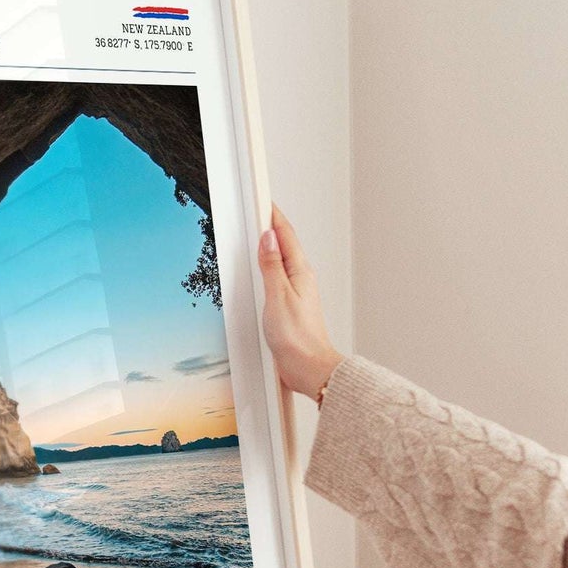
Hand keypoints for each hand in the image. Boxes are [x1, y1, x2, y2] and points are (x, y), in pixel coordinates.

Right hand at [259, 204, 343, 397]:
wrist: (309, 368)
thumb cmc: (298, 338)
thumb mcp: (278, 296)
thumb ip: (271, 266)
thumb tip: (267, 239)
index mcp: (300, 272)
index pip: (285, 235)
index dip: (273, 215)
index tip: (262, 199)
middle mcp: (300, 279)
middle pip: (284, 244)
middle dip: (271, 226)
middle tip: (258, 209)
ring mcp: (296, 293)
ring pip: (281, 261)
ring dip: (270, 246)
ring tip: (259, 232)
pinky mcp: (290, 307)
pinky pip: (278, 278)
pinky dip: (269, 267)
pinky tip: (263, 271)